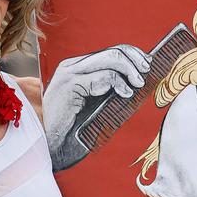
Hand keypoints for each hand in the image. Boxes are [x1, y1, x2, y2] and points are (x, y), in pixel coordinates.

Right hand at [43, 45, 150, 168]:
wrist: (48, 145)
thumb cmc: (71, 130)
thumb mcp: (95, 106)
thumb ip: (110, 92)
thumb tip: (138, 83)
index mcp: (77, 69)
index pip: (111, 51)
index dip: (133, 55)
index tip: (148, 65)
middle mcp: (73, 66)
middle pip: (113, 51)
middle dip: (136, 59)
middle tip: (146, 73)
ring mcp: (70, 73)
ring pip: (111, 58)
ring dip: (131, 70)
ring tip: (139, 84)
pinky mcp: (70, 84)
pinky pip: (104, 76)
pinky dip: (120, 84)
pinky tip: (126, 94)